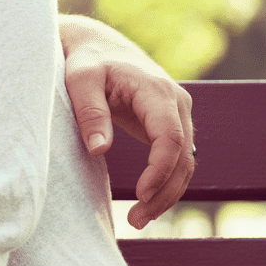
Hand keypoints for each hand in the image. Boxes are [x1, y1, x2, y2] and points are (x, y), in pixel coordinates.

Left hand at [60, 16, 195, 228]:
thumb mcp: (80, 80)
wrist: (97, 45)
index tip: (140, 196)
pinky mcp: (167, 124)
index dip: (159, 171)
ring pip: (185, 161)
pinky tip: (146, 204)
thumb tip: (99, 150)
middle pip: (183, 156)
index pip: (170, 138)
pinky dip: (166, 183)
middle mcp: (175, 103)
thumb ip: (90, 112)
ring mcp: (176, 114)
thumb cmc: (86, 61)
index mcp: (157, 91)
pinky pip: (176, 158)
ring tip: (138, 220)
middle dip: (164, 192)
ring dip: (167, 193)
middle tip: (135, 220)